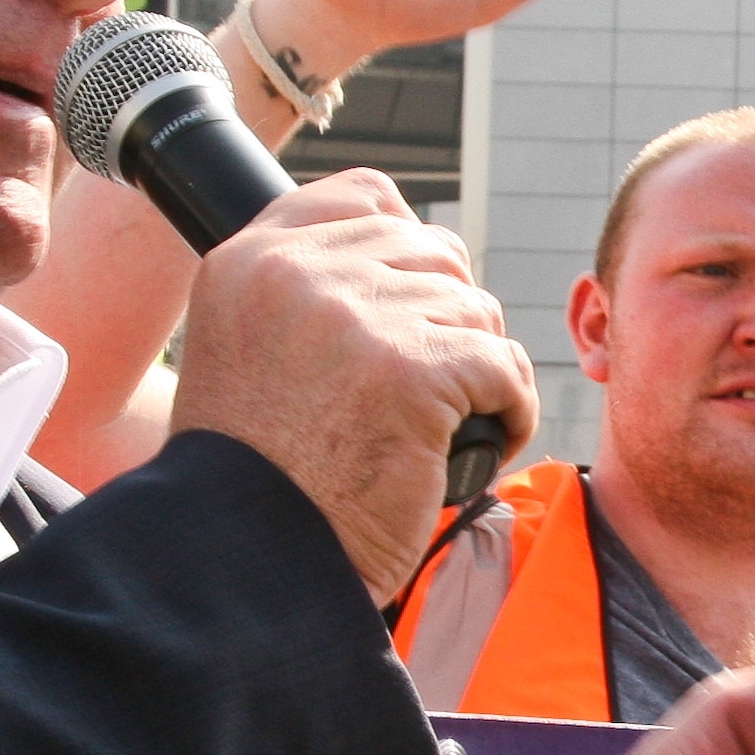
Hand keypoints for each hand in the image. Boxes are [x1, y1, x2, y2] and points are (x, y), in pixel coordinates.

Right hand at [166, 169, 534, 601]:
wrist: (251, 559)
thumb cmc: (259, 475)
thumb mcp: (244, 351)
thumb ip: (305, 291)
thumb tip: (410, 247)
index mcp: (249, 259)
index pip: (364, 195)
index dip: (406, 246)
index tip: (409, 307)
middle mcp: (297, 272)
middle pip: (432, 250)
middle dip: (447, 317)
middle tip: (432, 384)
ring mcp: (358, 316)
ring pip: (474, 309)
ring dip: (478, 368)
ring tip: (448, 424)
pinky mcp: (416, 370)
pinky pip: (504, 366)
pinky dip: (510, 408)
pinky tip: (482, 441)